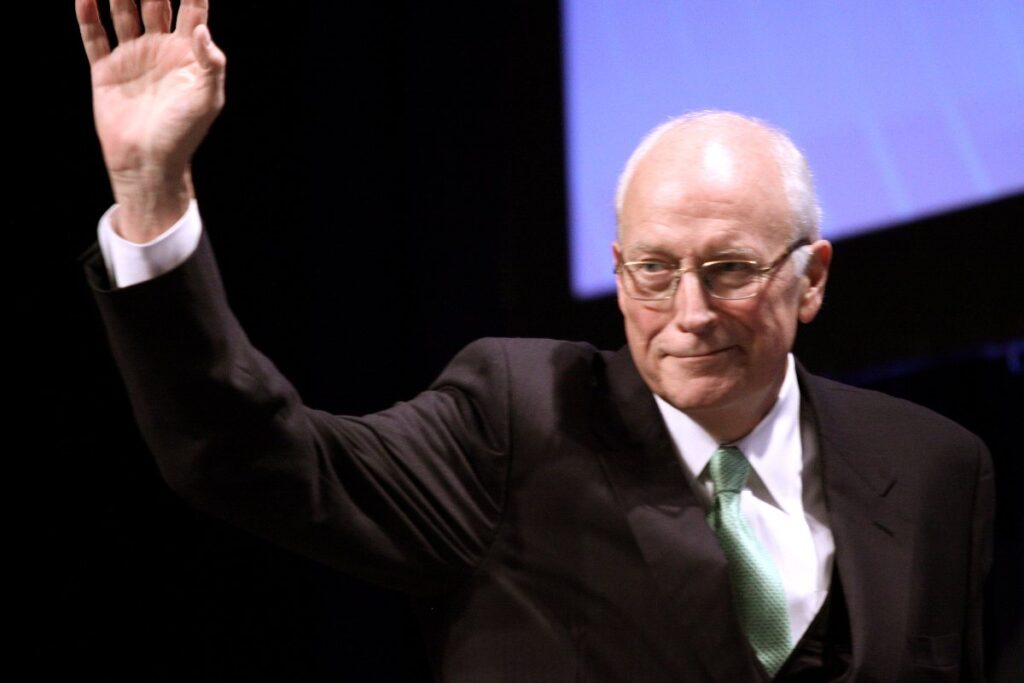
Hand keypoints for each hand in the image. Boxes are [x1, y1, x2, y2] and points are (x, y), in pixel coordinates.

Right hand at [76, 0, 225, 241]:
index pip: (193, 11)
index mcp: (188, 54)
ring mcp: (132, 57)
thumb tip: (202, 29)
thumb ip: (211, 64)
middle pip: (155, 4)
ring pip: (123, 12)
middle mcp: (160, 50)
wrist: (148, 161)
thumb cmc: (183, 133)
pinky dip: (87, 15)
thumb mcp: (207, 99)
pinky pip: (94, 36)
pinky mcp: (106, 70)